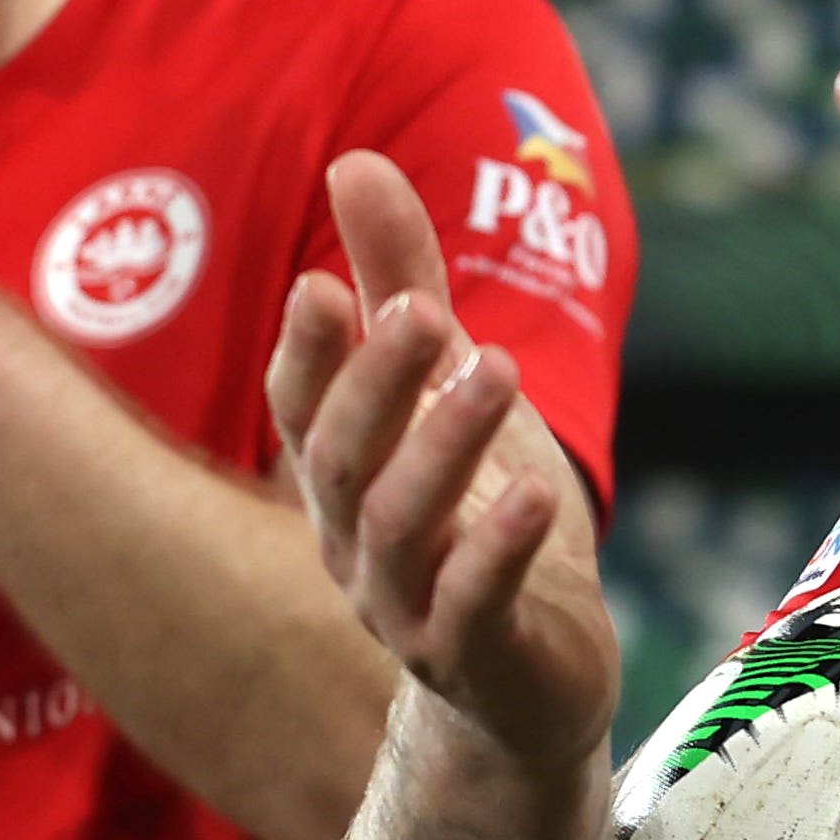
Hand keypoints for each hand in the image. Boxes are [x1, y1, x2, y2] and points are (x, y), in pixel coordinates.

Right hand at [267, 153, 620, 767]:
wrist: (534, 680)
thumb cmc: (484, 516)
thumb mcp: (451, 387)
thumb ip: (404, 278)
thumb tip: (353, 159)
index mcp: (343, 474)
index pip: (302, 407)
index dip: (308, 353)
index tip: (323, 283)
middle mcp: (355, 541)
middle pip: (342, 460)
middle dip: (375, 384)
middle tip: (420, 311)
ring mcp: (407, 607)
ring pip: (402, 527)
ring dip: (443, 447)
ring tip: (493, 371)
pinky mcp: (474, 658)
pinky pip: (472, 607)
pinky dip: (498, 552)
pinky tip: (537, 495)